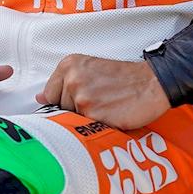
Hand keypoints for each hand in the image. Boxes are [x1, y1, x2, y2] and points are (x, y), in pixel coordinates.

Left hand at [37, 55, 169, 128]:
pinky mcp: (93, 115)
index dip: (65, 101)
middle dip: (76, 110)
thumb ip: (64, 82)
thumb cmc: (124, 78)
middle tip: (100, 101)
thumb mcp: (90, 68)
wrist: (152, 83)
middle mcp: (72, 79)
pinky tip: (111, 115)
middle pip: (60, 109)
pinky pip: (86, 128)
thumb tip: (40, 98)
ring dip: (87, 119)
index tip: (80, 99)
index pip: (49, 94)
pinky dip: (97, 126)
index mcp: (69, 65)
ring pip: (72, 120)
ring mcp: (82, 98)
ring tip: (106, 107)